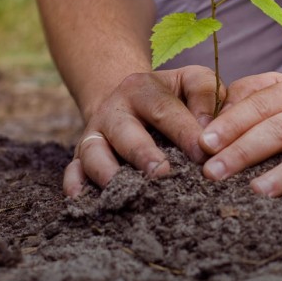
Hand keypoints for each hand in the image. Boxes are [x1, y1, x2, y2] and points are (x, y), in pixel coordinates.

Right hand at [63, 65, 224, 196]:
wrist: (128, 99)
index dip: (184, 132)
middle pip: (125, 132)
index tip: (203, 154)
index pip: (164, 109)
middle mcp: (114, 109)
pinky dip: (75, 184)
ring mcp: (94, 133)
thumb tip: (209, 134)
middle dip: (143, 154)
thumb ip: (205, 96)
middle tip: (163, 174)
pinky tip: (83, 199)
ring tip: (129, 192)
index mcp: (142, 88)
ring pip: (94, 152)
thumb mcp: (190, 81)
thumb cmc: (171, 96)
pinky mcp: (81, 155)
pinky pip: (72, 170)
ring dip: (109, 173)